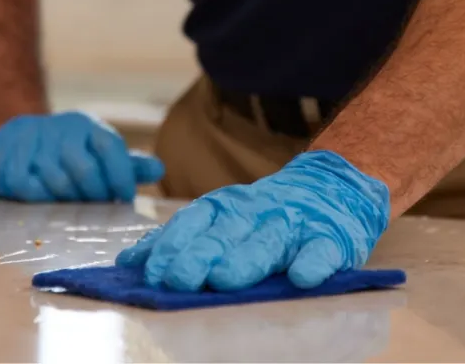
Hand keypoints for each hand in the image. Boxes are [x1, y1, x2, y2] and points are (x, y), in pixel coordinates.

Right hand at [0, 112, 164, 201]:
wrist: (18, 133)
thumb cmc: (68, 150)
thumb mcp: (98, 151)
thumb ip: (127, 164)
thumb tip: (160, 169)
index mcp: (89, 126)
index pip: (112, 147)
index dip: (121, 176)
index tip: (125, 199)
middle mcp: (63, 130)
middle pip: (86, 171)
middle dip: (95, 196)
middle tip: (96, 208)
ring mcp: (34, 142)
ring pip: (58, 183)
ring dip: (66, 201)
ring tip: (69, 205)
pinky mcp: (9, 157)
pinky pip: (28, 187)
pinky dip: (37, 199)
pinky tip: (41, 199)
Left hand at [115, 150, 389, 290]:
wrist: (335, 185)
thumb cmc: (268, 213)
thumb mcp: (226, 218)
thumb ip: (184, 238)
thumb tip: (130, 262)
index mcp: (229, 207)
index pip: (195, 221)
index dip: (172, 243)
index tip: (149, 271)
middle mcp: (258, 211)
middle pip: (227, 233)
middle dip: (199, 255)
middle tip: (176, 279)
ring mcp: (295, 222)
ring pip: (269, 240)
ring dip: (246, 258)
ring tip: (224, 278)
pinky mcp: (332, 236)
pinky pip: (322, 249)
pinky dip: (313, 262)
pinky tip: (302, 276)